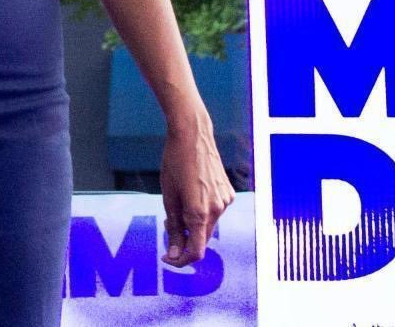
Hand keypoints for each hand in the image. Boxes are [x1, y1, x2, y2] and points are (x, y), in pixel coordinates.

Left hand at [159, 110, 232, 267]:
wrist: (193, 135)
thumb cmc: (175, 163)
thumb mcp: (168, 196)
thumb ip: (174, 228)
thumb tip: (174, 254)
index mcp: (199, 212)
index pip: (196, 252)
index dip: (180, 260)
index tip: (167, 257)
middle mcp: (217, 209)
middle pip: (201, 239)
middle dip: (184, 239)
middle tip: (168, 224)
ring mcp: (225, 201)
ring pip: (207, 225)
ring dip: (193, 224)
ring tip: (179, 203)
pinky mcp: (228, 193)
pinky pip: (214, 211)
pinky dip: (202, 211)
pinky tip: (192, 193)